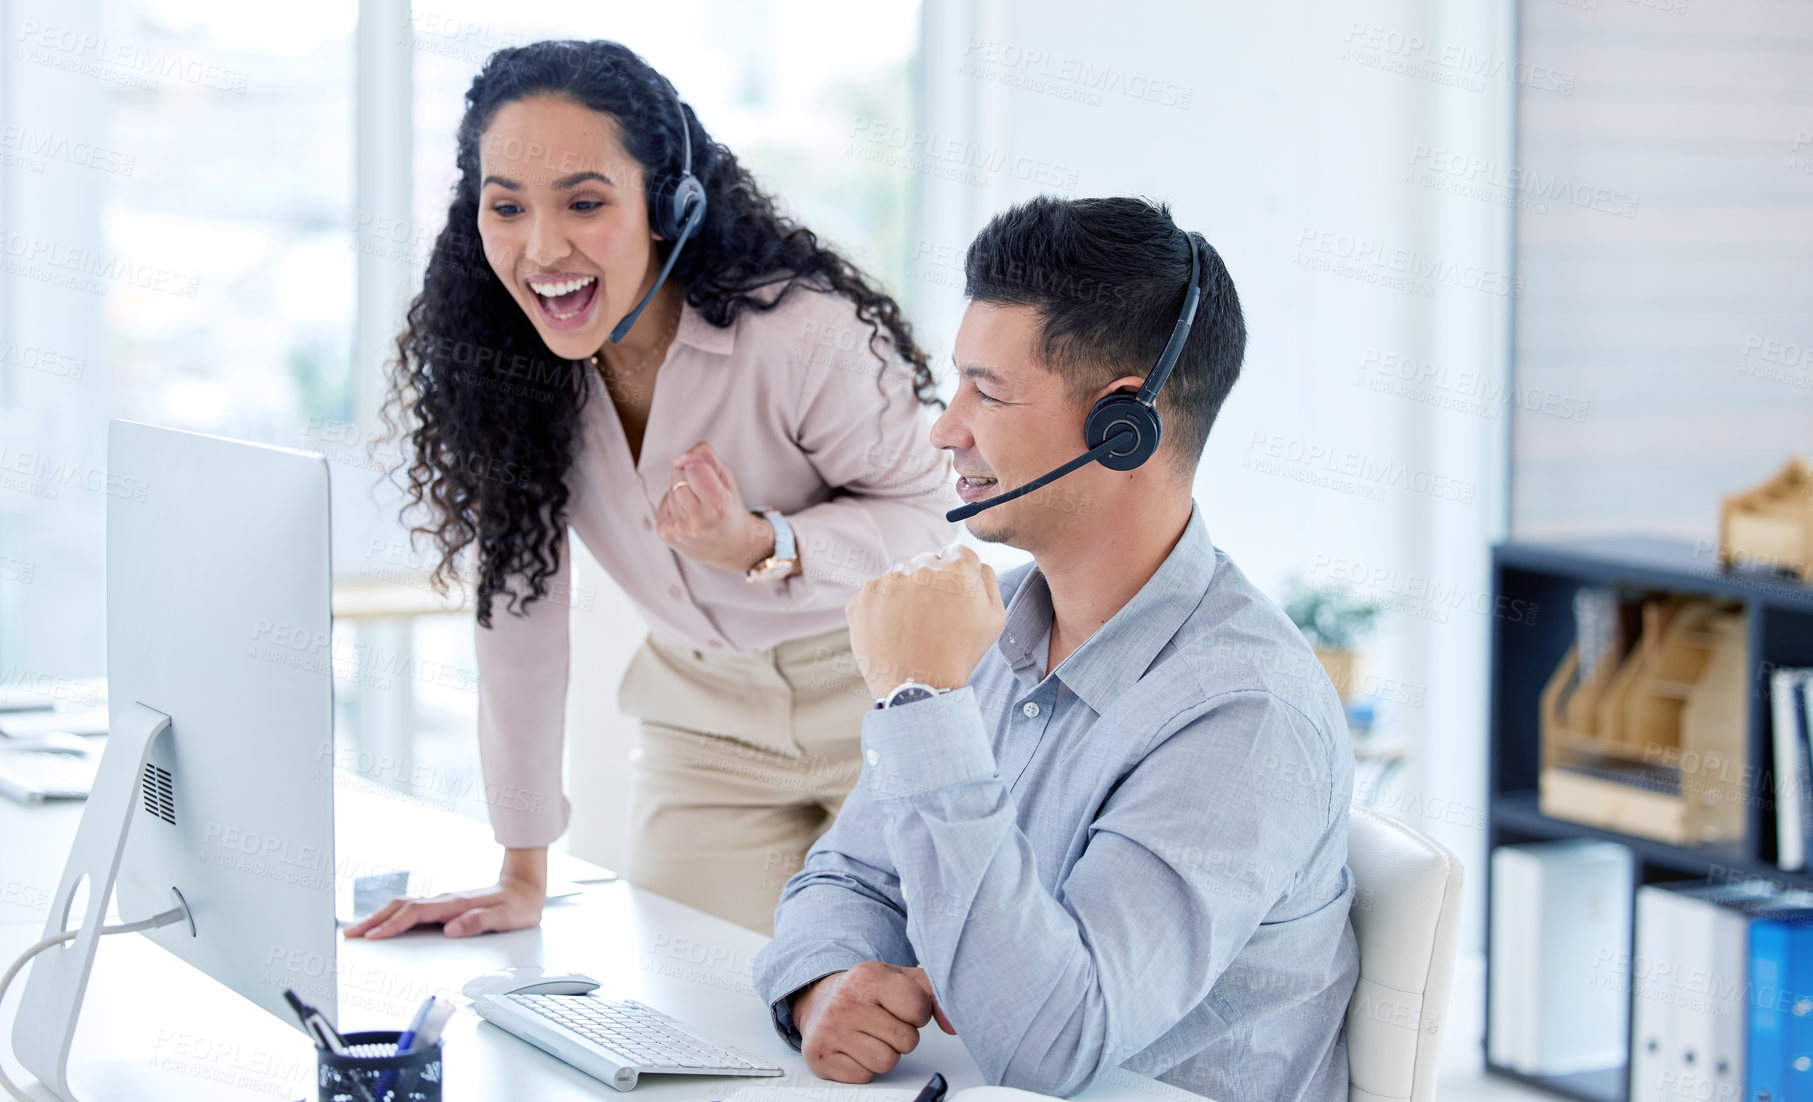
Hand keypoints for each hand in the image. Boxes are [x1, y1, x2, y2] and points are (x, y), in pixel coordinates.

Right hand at [342, 848, 546, 938]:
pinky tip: (385, 924)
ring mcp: (442, 902)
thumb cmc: (517, 904)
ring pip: (403, 907)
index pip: (416, 915)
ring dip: (378, 917)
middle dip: (373, 921)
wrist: (525, 885)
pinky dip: (391, 916)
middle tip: (350, 934)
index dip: (392, 926)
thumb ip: (479, 922)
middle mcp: (445, 900)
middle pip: (400, 907)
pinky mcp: (443, 906)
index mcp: (455, 904)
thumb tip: (452, 930)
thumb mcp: (505, 917)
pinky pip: (410, 909)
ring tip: (357, 930)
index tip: (373, 937)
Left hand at [654, 442, 774, 571]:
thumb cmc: (730, 508)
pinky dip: (674, 505)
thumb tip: (678, 459)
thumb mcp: (727, 478)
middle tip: (705, 496)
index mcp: (719, 507)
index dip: (703, 470)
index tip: (713, 483)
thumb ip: (706, 456)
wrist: (732, 547)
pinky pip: (662, 502)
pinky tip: (688, 517)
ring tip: (698, 508)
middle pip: (678, 475)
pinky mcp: (665, 534)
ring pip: (669, 488)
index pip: (695, 467)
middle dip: (690, 479)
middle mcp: (698, 522)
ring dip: (681, 492)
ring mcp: (679, 530)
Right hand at [791, 963, 955, 1082]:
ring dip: (885, 1053)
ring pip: (886, 1062)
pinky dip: (864, 1066)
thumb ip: (933, 994)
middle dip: (902, 1036)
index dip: (918, 1014)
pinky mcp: (821, 1058)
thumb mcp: (898, 979)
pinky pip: (865, 1076)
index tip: (904, 1009)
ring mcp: (830, 1031)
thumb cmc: (865, 992)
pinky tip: (854, 1048)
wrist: (819, 1001)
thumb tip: (953, 1024)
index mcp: (868, 976)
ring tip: (870, 1035)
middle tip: (884, 1023)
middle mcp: (845, 1001)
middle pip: (906, 1041)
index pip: (917, 1008)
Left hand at [845, 545, 1003, 697]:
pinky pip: (876, 591)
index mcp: (958, 569)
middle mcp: (922, 567)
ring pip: (900, 575)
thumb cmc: (959, 654)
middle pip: (926, 562)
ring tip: (911, 627)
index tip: (950, 599)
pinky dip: (882, 607)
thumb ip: (986, 578)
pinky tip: (893, 629)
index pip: (957, 554)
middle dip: (930, 583)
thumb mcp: (994, 617)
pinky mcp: (865, 596)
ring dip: (905, 593)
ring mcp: (890, 581)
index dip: (956, 577)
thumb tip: (972, 562)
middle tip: (931, 617)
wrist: (919, 688)